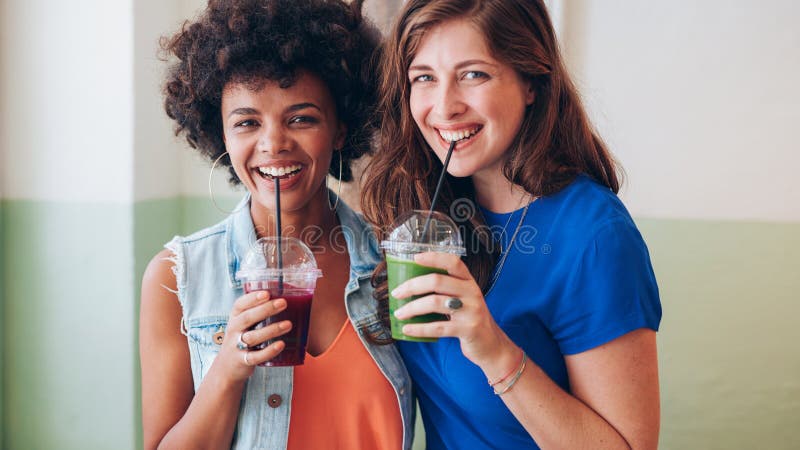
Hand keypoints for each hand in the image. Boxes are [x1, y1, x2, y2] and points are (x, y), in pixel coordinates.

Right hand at [216, 290, 291, 382]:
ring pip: (253, 337)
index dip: (252, 298)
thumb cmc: (241, 338)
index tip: (267, 293)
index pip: (240, 305)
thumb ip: (257, 312)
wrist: (226, 367)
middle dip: (265, 309)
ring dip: (271, 330)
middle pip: (247, 318)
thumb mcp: (243, 324)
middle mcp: (234, 330)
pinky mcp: (243, 361)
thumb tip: (285, 295)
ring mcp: (236, 346)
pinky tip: (281, 344)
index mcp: (235, 318)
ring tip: (288, 324)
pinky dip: (269, 351)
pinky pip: (256, 356)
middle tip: (283, 303)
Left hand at [391, 252, 518, 371]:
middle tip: (396, 293)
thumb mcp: (464, 300)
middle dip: (413, 286)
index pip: (453, 262)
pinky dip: (419, 328)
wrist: (492, 345)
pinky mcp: (468, 329)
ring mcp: (471, 311)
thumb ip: (447, 290)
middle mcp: (472, 292)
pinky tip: (407, 329)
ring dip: (412, 308)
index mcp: (469, 282)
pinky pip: (438, 327)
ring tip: (399, 313)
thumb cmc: (470, 319)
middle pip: (437, 281)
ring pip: (435, 303)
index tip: (415, 258)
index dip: (434, 257)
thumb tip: (411, 285)